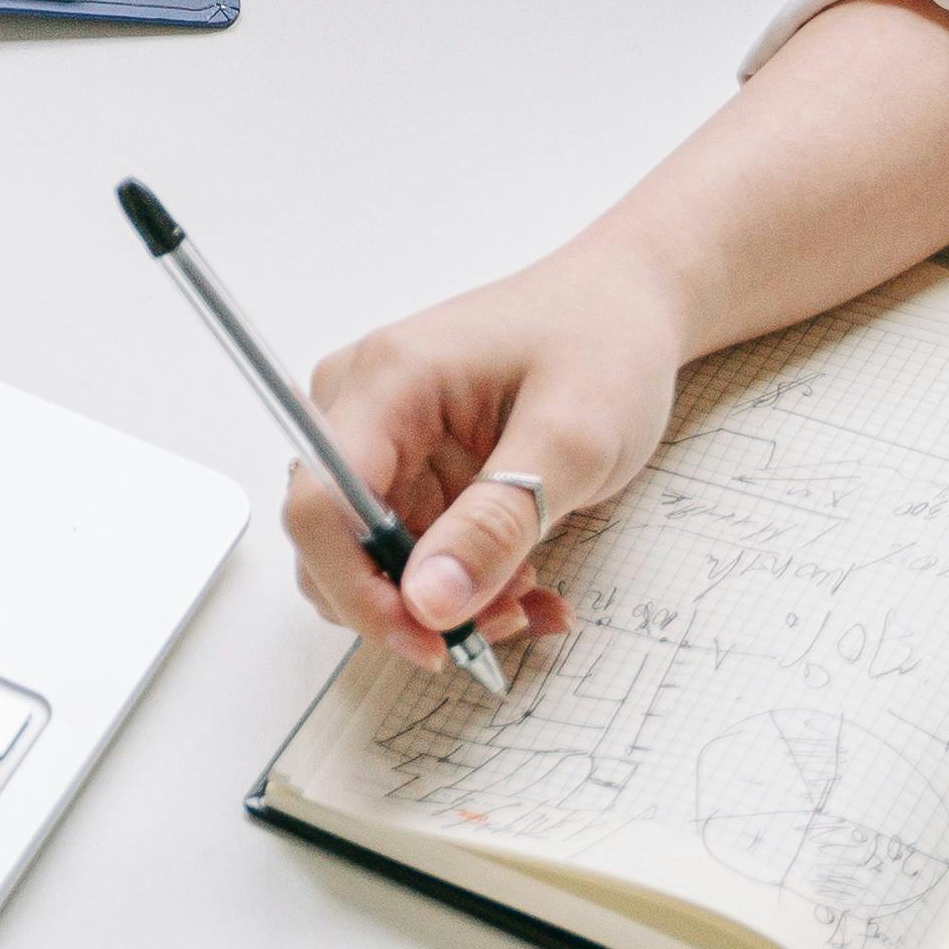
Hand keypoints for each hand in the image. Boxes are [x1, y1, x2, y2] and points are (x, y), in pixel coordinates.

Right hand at [284, 248, 699, 655]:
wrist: (627, 306)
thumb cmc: (605, 345)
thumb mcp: (572, 439)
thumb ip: (498, 523)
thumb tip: (427, 604)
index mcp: (388, 381)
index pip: (321, 505)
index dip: (357, 590)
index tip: (430, 643)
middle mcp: (364, 406)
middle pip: (336, 543)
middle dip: (411, 604)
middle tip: (503, 620)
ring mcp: (384, 436)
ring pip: (373, 559)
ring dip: (444, 600)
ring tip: (529, 596)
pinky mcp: (410, 463)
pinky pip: (411, 549)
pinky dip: (464, 581)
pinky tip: (526, 583)